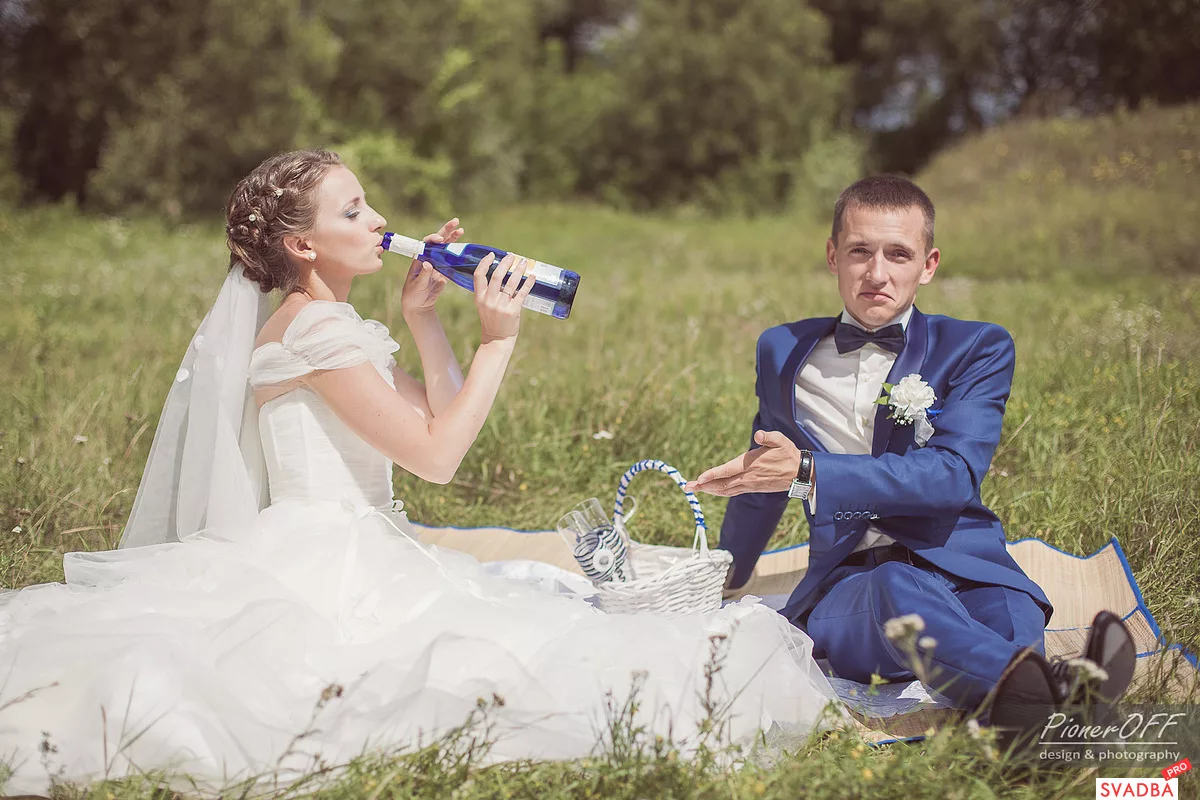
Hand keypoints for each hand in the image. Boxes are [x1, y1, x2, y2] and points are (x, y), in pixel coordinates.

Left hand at [401, 218, 464, 318]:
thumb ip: (424, 274)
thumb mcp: (417, 285)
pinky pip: (452, 259)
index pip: (426, 244)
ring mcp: (438, 262)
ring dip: (453, 239)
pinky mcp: (445, 270)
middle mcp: (429, 257)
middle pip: (438, 241)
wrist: (419, 304)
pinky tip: (465, 247)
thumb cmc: (413, 294)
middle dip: (446, 230)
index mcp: (420, 259)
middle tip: (456, 221)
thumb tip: (428, 264)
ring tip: (461, 229)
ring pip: (446, 248)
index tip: (439, 239)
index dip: (433, 239)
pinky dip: (459, 253)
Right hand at [473, 252, 534, 343]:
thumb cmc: (492, 319)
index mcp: (479, 297)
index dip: (485, 263)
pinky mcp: (513, 311)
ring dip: (518, 270)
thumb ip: (489, 291)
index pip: (479, 275)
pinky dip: (528, 283)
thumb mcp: (483, 305)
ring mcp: (501, 306)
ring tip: (524, 263)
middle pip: (496, 275)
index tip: (492, 255)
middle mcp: (489, 300)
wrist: (497, 338)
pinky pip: (522, 293)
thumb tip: (501, 271)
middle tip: (512, 257)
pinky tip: (532, 277)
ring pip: (511, 282)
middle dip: (505, 263)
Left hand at [685, 431, 802, 495]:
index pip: (728, 471)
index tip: (700, 478)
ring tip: (695, 489)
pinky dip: (720, 492)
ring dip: (709, 490)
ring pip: (726, 490)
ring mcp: (749, 484)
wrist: (800, 474)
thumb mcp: (781, 441)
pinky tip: (712, 490)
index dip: (713, 475)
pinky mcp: (752, 488)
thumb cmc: (788, 454)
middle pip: (722, 484)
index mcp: (751, 464)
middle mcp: (748, 477)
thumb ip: (769, 437)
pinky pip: (732, 492)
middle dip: (704, 486)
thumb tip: (759, 435)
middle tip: (687, 487)